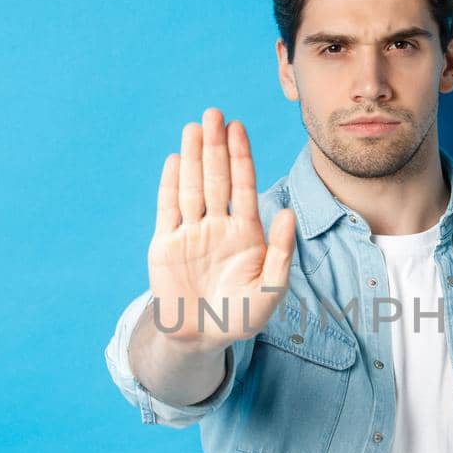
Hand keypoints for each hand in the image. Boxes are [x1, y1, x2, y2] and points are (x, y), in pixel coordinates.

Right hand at [148, 107, 296, 353]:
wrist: (201, 338)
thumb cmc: (240, 318)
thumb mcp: (270, 290)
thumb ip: (281, 253)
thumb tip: (286, 213)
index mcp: (245, 233)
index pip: (242, 186)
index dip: (240, 156)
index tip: (238, 127)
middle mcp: (217, 226)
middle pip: (216, 178)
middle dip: (215, 146)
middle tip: (214, 113)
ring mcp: (190, 233)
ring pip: (192, 186)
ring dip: (194, 157)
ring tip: (194, 127)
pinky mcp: (165, 245)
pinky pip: (168, 208)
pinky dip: (171, 184)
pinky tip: (176, 160)